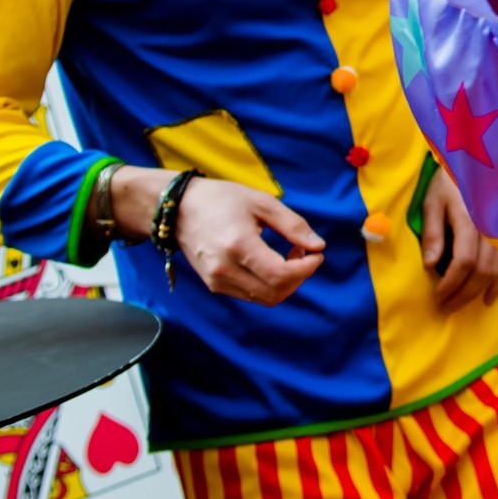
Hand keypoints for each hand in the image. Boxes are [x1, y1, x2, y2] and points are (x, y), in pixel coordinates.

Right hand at [161, 172, 323, 306]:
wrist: (178, 209)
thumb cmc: (222, 200)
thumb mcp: (262, 202)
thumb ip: (293, 225)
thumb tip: (318, 246)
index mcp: (238, 245)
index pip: (280, 275)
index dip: (306, 269)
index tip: (316, 254)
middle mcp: (225, 269)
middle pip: (275, 293)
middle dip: (299, 277)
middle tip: (304, 253)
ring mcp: (217, 280)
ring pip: (264, 298)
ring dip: (286, 283)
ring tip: (289, 255)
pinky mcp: (214, 285)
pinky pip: (251, 295)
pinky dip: (269, 285)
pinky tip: (272, 263)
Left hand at [423, 166, 497, 311]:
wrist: (473, 164)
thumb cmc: (447, 184)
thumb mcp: (432, 203)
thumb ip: (433, 233)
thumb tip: (431, 266)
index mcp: (469, 218)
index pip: (464, 261)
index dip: (451, 283)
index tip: (437, 296)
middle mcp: (490, 228)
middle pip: (481, 270)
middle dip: (462, 294)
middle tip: (444, 307)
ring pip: (495, 271)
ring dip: (477, 292)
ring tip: (459, 304)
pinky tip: (487, 297)